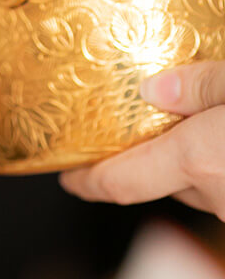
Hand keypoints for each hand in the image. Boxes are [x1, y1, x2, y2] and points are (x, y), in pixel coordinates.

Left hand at [60, 62, 224, 217]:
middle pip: (164, 182)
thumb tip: (153, 89)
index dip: (88, 181)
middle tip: (137, 134)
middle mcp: (221, 194)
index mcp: (202, 158)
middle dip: (149, 159)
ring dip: (194, 163)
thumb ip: (204, 84)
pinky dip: (222, 166)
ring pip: (204, 188)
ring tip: (195, 127)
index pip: (120, 182)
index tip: (69, 177)